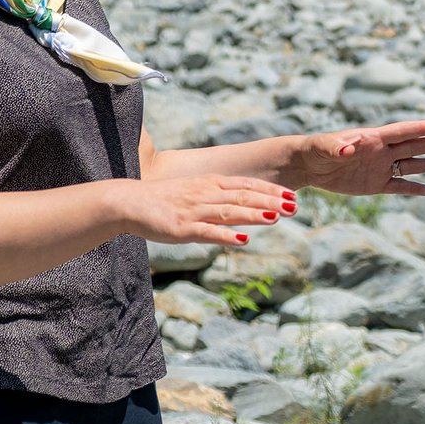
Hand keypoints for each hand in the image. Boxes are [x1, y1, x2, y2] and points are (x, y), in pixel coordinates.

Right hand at [131, 175, 295, 244]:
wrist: (129, 202)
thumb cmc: (165, 199)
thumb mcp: (196, 191)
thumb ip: (219, 197)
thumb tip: (244, 206)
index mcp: (210, 183)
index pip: (247, 185)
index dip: (271, 191)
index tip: (292, 195)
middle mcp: (206, 194)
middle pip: (244, 196)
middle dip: (271, 201)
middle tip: (295, 206)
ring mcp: (194, 210)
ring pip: (230, 211)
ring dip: (255, 214)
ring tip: (278, 218)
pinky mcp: (182, 228)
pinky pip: (208, 232)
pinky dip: (226, 236)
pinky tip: (244, 240)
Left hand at [292, 119, 424, 195]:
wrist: (308, 166)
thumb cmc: (314, 150)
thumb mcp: (323, 146)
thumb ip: (336, 146)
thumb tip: (349, 148)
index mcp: (372, 138)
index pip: (401, 131)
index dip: (421, 128)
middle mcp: (380, 151)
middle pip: (412, 147)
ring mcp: (379, 168)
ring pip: (409, 166)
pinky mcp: (374, 184)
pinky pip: (398, 187)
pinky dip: (412, 189)